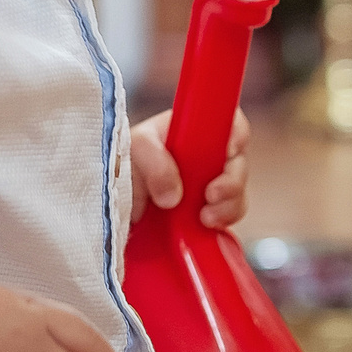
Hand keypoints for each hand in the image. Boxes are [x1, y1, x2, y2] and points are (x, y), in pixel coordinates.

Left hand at [128, 109, 250, 228]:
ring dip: (227, 207)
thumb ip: (153, 162)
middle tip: (211, 195)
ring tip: (205, 219)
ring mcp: (209, 186)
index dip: (237, 136)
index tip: (228, 152)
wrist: (112, 200)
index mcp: (196, 131)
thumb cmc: (124, 162)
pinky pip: (226, 219)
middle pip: (238, 164)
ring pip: (237, 195)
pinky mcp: (207, 214)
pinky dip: (221, 223)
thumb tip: (173, 196)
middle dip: (231, 182)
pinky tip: (205, 227)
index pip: (231, 123)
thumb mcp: (133, 149)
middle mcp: (209, 157)